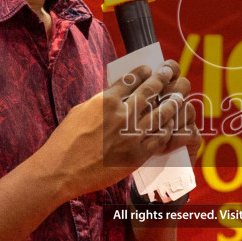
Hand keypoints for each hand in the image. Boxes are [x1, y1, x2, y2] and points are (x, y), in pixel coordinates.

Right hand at [33, 61, 199, 199]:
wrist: (61, 170)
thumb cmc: (66, 141)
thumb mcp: (80, 111)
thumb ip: (101, 101)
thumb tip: (115, 95)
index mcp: (106, 101)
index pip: (132, 79)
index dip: (144, 72)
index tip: (150, 69)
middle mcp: (122, 115)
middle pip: (151, 91)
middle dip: (164, 79)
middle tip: (171, 73)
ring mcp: (131, 135)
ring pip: (161, 113)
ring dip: (173, 102)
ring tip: (180, 96)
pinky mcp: (137, 155)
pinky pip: (160, 138)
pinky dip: (168, 129)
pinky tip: (172, 123)